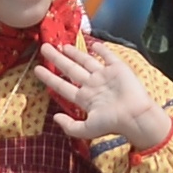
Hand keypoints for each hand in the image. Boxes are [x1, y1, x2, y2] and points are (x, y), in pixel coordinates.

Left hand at [38, 38, 168, 159]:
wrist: (135, 115)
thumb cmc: (112, 123)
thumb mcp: (86, 129)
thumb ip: (69, 126)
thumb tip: (55, 117)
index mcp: (85, 98)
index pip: (62, 85)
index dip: (49, 78)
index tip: (36, 69)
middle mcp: (92, 85)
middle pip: (70, 69)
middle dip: (57, 59)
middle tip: (44, 48)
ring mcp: (105, 76)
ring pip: (86, 61)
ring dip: (74, 53)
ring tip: (62, 45)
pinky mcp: (118, 69)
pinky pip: (108, 57)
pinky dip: (101, 50)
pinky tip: (92, 43)